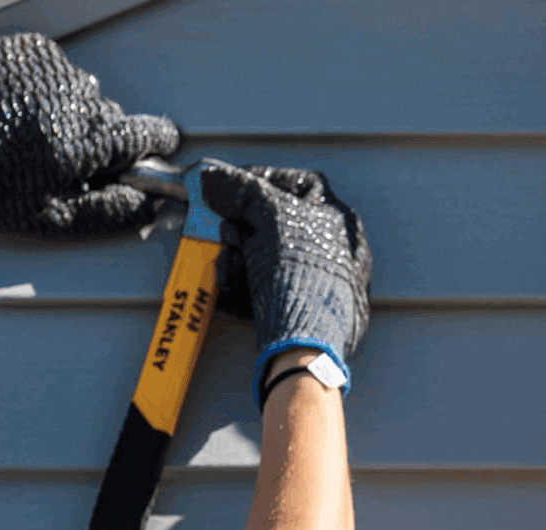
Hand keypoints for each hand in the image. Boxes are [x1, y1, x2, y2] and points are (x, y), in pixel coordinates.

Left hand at [0, 33, 180, 238]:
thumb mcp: (55, 219)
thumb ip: (112, 212)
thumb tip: (152, 203)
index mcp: (84, 140)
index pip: (146, 132)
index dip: (154, 142)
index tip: (155, 144)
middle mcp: (69, 96)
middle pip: (106, 113)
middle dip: (90, 135)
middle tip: (56, 157)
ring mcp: (42, 68)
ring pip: (74, 88)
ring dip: (59, 109)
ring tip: (24, 135)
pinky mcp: (16, 50)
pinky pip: (44, 67)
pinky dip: (34, 87)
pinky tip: (10, 112)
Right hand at [197, 159, 371, 404]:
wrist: (306, 337)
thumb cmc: (302, 271)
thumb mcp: (271, 217)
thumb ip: (242, 191)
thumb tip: (211, 175)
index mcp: (334, 217)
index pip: (295, 184)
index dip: (257, 181)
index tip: (226, 188)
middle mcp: (328, 247)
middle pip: (270, 224)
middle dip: (239, 231)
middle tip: (226, 236)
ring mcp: (313, 280)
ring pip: (260, 258)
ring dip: (235, 262)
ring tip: (229, 271)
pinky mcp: (295, 309)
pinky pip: (260, 289)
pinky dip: (239, 289)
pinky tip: (232, 293)